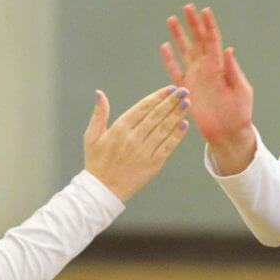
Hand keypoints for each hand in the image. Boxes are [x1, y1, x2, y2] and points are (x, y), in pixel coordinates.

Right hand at [83, 86, 189, 201]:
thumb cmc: (96, 162)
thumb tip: (100, 93)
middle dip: (172, 102)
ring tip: (187, 104)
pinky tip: (184, 125)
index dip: (158, 97)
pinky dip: (176, 136)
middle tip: (184, 91)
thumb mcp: (92, 136)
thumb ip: (99, 114)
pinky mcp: (152, 165)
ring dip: (177, 115)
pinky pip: (167, 147)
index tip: (170, 89)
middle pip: (157, 116)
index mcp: (119, 128)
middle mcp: (133, 138)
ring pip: (164, 129)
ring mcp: (144, 151)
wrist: (102, 190)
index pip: (143, 107)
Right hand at [160, 4, 255, 173]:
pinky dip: (169, 60)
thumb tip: (229, 50)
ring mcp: (195, 77)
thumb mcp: (241, 90)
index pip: (213, 40)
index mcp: (220, 66)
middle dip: (192, 24)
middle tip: (187, 7)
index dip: (208, 25)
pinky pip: (175, 71)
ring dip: (178, 36)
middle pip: (197, 40)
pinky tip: (164, 47)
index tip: (204, 9)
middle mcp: (206, 67)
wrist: (228, 132)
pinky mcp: (186, 89)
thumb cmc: (239, 111)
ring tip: (171, 19)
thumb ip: (234, 71)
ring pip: (184, 51)